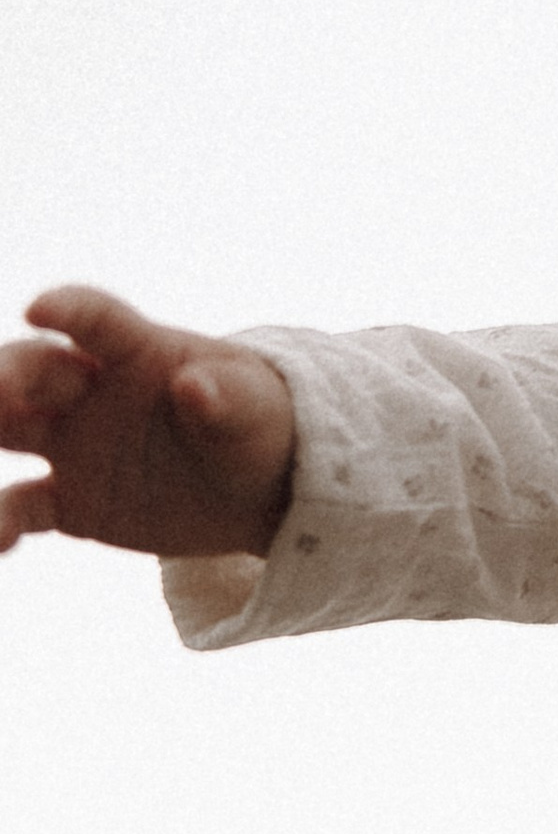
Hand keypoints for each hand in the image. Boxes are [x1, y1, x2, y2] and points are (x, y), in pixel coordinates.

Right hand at [0, 287, 297, 560]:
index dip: (66, 309)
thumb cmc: (257, 425)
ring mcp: (72, 444)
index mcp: (136, 351)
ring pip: (6, 433)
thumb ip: (225, 398)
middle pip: (31, 372)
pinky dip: (0, 525)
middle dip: (3, 380)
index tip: (37, 308)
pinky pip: (22, 509)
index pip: (94, 320)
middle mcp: (88, 390)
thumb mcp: (256, 410)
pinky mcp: (68, 500)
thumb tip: (195, 388)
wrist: (256, 491)